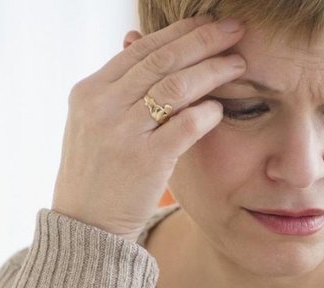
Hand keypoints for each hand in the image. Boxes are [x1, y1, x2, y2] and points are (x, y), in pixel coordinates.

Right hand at [51, 15, 246, 239]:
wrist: (85, 227)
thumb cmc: (96, 176)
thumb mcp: (92, 124)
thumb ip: (116, 87)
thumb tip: (135, 39)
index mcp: (89, 92)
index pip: (141, 49)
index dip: (179, 32)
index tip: (207, 23)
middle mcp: (102, 106)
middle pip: (162, 59)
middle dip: (203, 40)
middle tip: (234, 30)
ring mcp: (122, 133)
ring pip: (176, 86)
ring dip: (212, 70)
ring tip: (238, 63)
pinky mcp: (145, 161)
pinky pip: (186, 124)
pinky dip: (207, 111)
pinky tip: (221, 107)